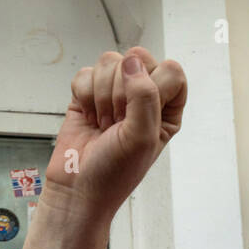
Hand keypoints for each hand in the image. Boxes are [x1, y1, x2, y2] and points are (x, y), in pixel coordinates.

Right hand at [45, 46, 186, 213]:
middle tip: (117, 123)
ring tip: (103, 125)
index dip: (152, 86)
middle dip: (121, 92)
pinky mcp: (88, 94)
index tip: (138, 115)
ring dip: (101, 97)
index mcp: (167, 108)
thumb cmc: (114, 174)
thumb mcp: (142, 137)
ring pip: (109, 63)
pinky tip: (89, 119)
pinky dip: (83, 97)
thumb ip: (145, 95)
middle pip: (136, 59)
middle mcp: (143, 96)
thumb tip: (131, 62)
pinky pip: (85, 73)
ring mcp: (114, 93)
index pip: (170, 70)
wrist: (77, 189)